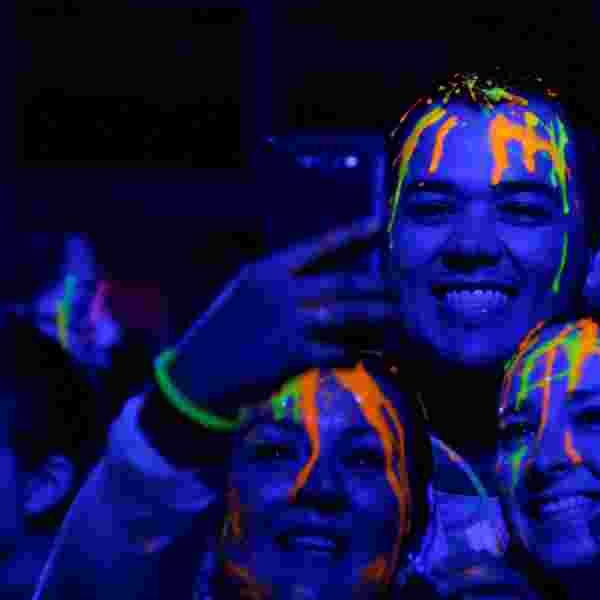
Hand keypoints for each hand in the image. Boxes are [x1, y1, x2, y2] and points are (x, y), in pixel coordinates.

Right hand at [167, 215, 396, 413]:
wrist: (198, 375)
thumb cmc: (226, 333)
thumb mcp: (247, 295)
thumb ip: (284, 284)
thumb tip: (333, 284)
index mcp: (267, 270)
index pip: (318, 246)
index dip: (352, 234)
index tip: (380, 223)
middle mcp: (280, 290)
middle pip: (345, 282)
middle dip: (378, 288)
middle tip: (401, 292)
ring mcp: (288, 321)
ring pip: (349, 314)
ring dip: (377, 319)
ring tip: (396, 321)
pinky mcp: (294, 354)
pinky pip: (339, 349)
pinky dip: (355, 352)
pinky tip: (361, 355)